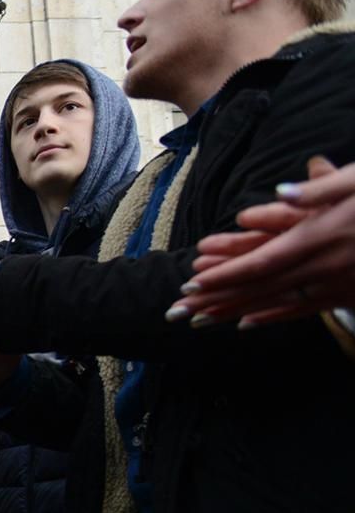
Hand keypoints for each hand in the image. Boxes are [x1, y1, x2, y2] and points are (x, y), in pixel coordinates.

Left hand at [174, 157, 354, 327]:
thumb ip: (325, 188)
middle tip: (176, 311)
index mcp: (324, 237)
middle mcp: (326, 267)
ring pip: (276, 303)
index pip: (262, 263)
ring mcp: (338, 285)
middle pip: (259, 288)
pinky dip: (272, 316)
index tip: (190, 284)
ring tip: (198, 321)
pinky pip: (304, 309)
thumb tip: (283, 192)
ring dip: (233, 312)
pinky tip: (246, 323)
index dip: (224, 276)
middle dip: (215, 300)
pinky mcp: (348, 294)